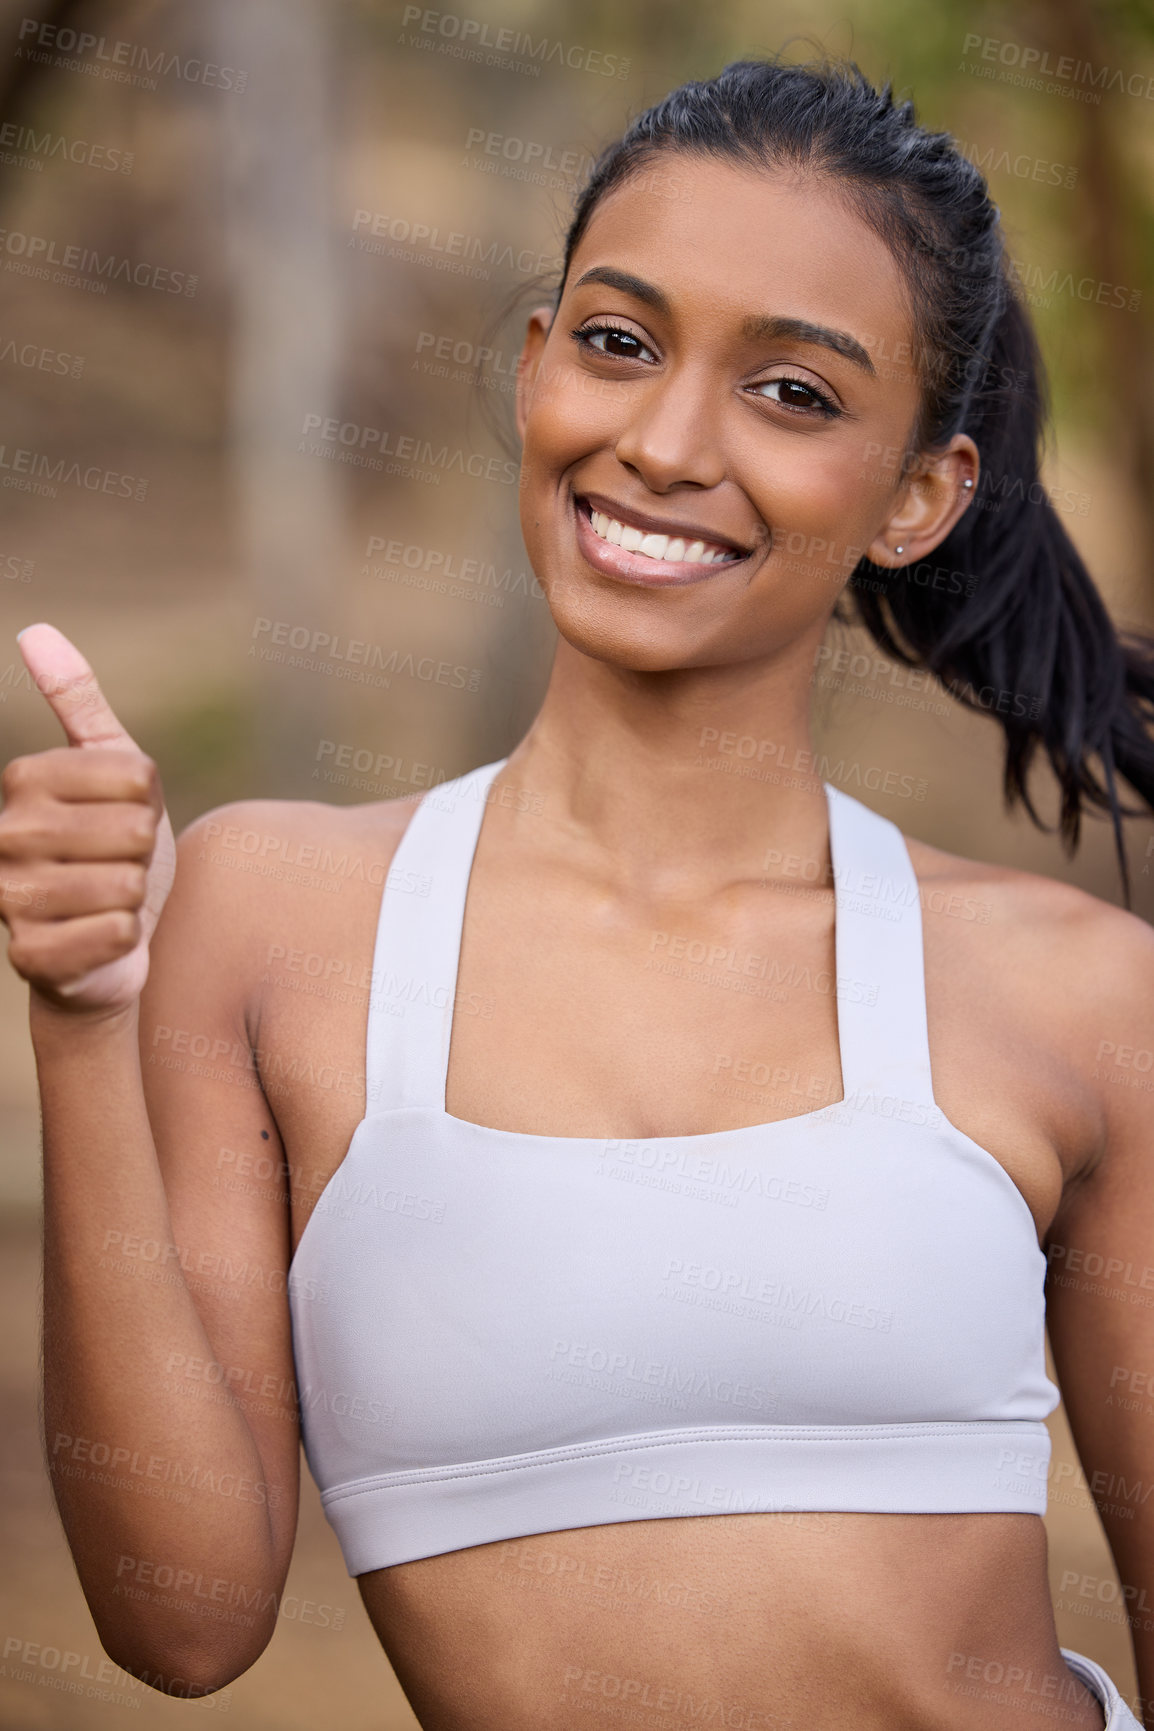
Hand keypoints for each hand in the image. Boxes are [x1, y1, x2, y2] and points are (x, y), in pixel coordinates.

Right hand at [0, 624, 176, 1013]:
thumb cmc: (110, 849)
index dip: (149, 802)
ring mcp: (10, 900)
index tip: (121, 817)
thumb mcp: (107, 768)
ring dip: (135, 897)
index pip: (136, 776)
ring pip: (128, 883)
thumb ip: (78, 702)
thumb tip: (36, 631)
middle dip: (143, 851)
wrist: (105, 944)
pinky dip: (128, 937)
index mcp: (22, 781)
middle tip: (117, 864)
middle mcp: (4, 836)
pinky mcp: (32, 956)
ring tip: (109, 900)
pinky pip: (120, 932)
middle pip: (134, 830)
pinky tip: (103, 937)